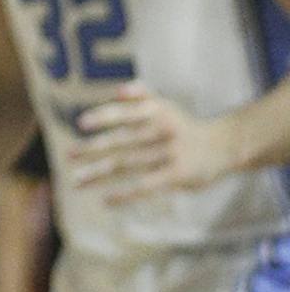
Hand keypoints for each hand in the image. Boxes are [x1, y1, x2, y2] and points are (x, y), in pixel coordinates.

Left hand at [71, 84, 234, 202]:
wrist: (223, 147)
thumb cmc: (183, 125)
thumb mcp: (166, 105)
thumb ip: (141, 95)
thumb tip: (118, 91)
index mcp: (157, 111)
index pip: (125, 113)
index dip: (103, 117)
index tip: (80, 124)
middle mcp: (162, 131)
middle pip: (121, 142)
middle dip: (92, 149)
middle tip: (68, 156)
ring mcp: (169, 155)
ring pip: (128, 165)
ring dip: (99, 174)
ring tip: (76, 181)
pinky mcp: (177, 177)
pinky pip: (145, 186)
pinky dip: (124, 194)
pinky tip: (105, 200)